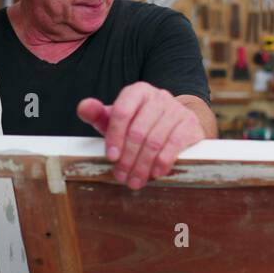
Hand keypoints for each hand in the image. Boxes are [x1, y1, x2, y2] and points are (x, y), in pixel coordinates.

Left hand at [77, 83, 205, 189]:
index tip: (110, 157)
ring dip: (143, 165)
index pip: (122, 112)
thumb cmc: (141, 122)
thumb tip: (83, 107)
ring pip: (155, 141)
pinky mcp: (190, 124)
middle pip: (138, 131)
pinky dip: (162, 162)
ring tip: (135, 180)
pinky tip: (155, 173)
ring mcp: (177, 110)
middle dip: (128, 158)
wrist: (177, 123)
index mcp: (137, 92)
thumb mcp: (118, 118)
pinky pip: (174, 145)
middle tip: (121, 176)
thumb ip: (98, 114)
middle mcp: (159, 96)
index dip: (114, 137)